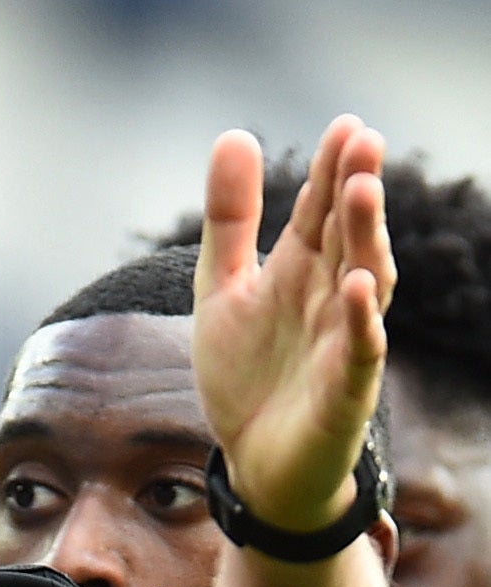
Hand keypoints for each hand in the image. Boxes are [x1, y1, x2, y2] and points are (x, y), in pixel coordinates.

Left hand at [194, 117, 395, 533]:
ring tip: (361, 193)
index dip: (332, 171)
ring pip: (363, 282)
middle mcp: (329, 299)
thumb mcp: (222, 287)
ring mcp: (341, 342)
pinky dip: (358, 320)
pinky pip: (357, 351)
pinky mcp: (343, 391)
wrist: (254, 461)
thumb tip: (234, 135)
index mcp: (300, 272)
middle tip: (363, 142)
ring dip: (364, 239)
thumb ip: (229, 219)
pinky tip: (354, 286)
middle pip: (347, 237)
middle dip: (355, 192)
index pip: (320, 212)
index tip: (346, 125)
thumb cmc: (247, 372)